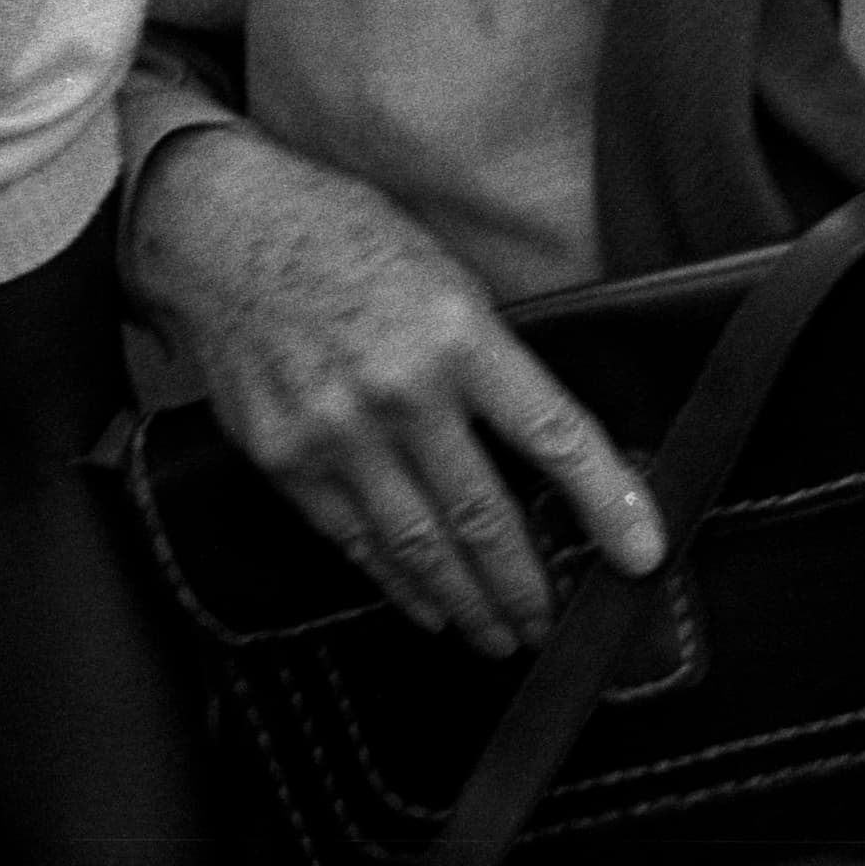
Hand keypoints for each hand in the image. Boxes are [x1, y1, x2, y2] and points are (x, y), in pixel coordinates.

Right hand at [126, 127, 665, 657]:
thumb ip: (488, 359)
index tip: (641, 553)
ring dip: (468, 602)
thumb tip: (543, 441)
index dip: (608, 503)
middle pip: (483, 516)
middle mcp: (400, 392)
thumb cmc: (342, 237)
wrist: (223, 229)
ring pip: (418, 546)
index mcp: (458, 335)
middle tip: (552, 625)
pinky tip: (425, 606)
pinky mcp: (283, 460)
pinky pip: (353, 542)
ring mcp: (336, 433)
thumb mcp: (445, 274)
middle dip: (527, 586)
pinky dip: (395, 583)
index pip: (555, 436)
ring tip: (499, 635)